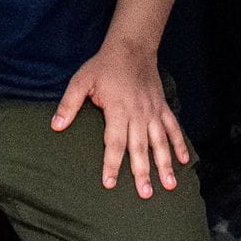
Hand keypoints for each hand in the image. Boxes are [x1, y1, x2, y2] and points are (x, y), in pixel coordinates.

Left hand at [51, 37, 187, 197]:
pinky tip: (184, 161)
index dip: (112, 163)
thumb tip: (56, 126)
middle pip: (140, 147)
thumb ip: (69, 104)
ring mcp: (153, 111)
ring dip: (165, 164)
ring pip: (160, 141)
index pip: (114, 142)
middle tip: (145, 194)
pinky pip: (173, 128)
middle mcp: (138, 113)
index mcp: (117, 109)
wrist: (132, 46)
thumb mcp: (81, 81)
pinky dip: (179, 144)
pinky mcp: (162, 107)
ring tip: (169, 185)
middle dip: (143, 172)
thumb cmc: (103, 66)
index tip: (110, 183)